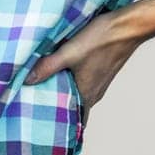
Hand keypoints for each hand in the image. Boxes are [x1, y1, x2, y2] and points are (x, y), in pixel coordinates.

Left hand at [25, 8, 145, 120]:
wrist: (128, 26)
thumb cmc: (102, 40)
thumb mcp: (69, 53)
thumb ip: (48, 66)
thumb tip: (26, 80)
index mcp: (87, 94)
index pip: (75, 122)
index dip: (62, 127)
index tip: (45, 129)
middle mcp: (94, 92)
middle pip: (74, 108)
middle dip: (57, 110)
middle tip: (36, 109)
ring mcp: (99, 82)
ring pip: (78, 95)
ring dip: (64, 94)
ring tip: (44, 91)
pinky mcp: (100, 70)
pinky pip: (83, 83)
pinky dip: (72, 82)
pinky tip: (62, 72)